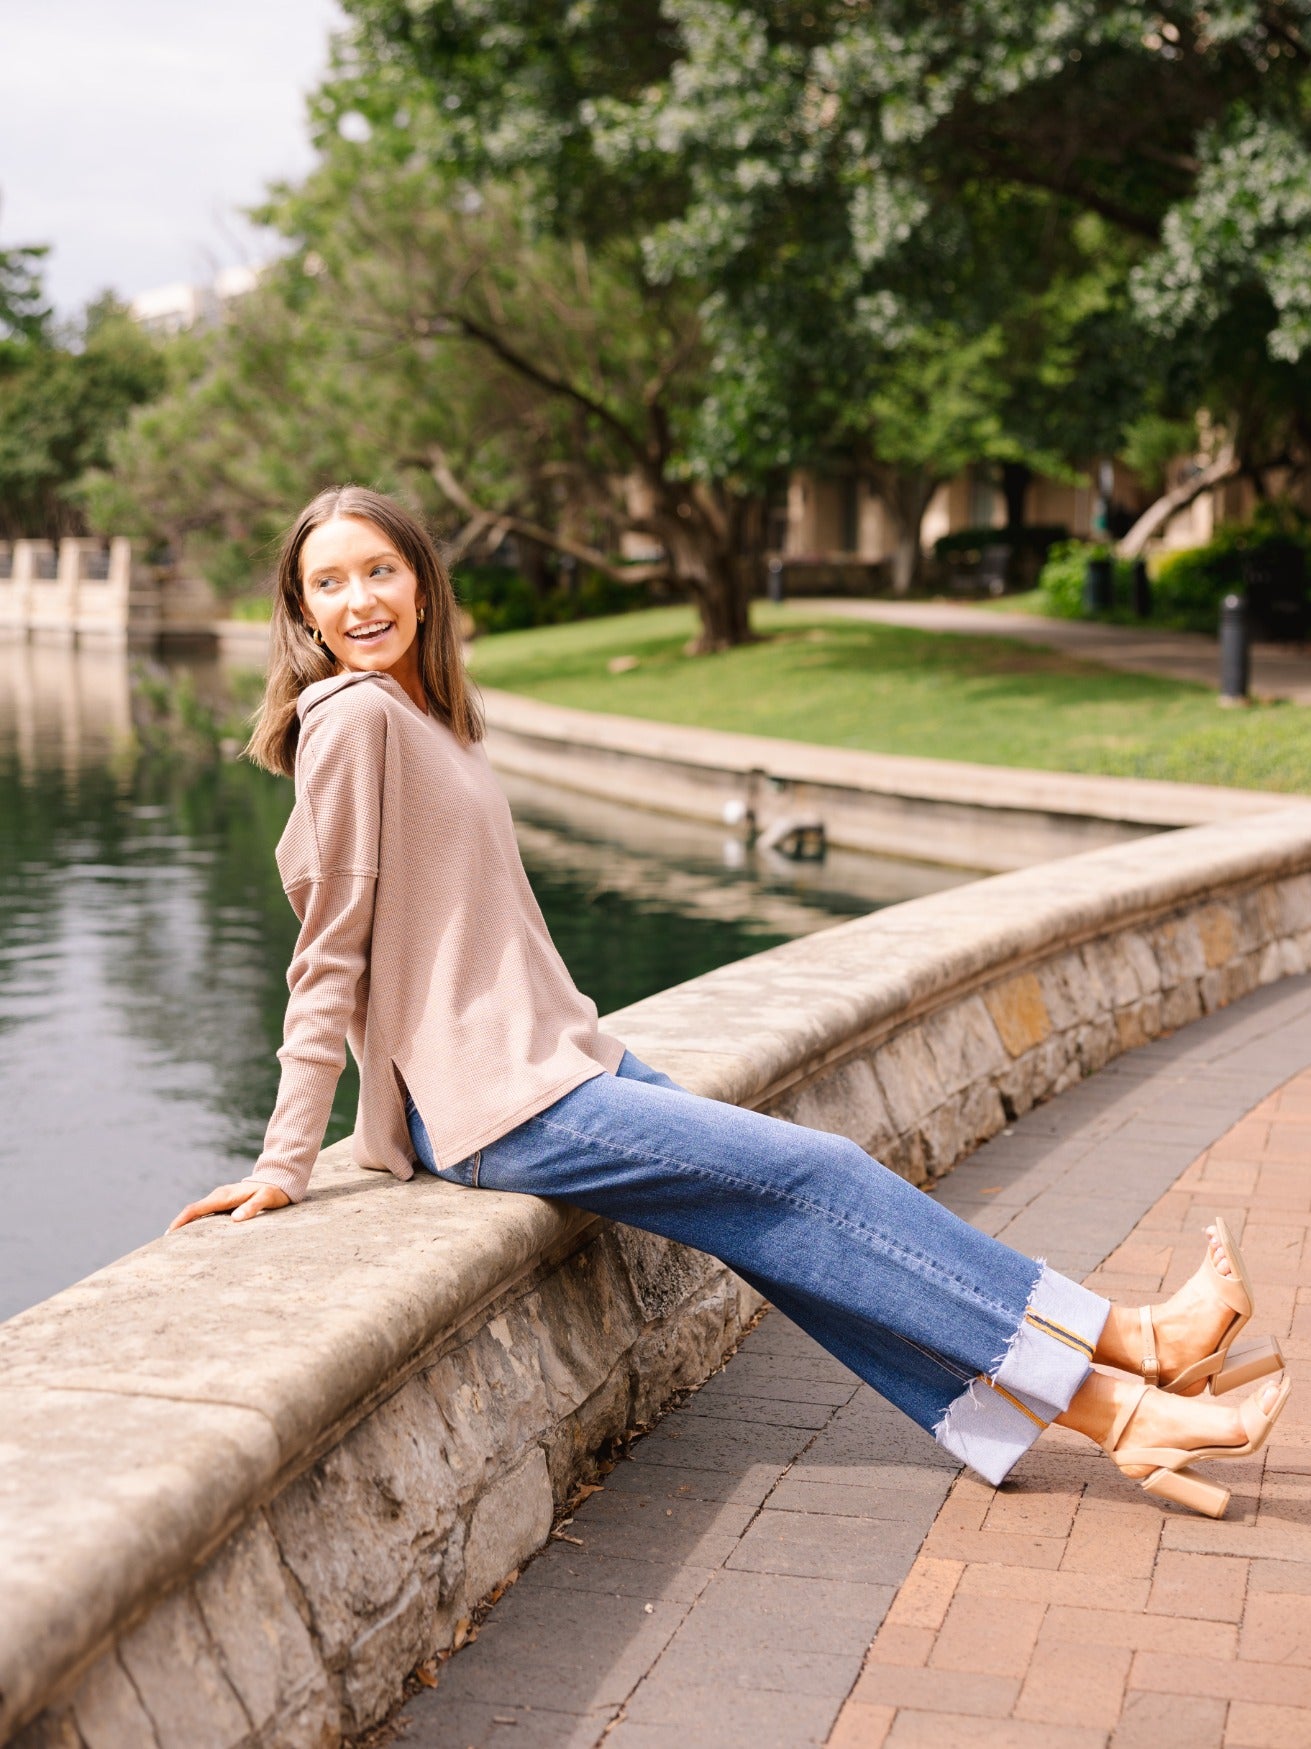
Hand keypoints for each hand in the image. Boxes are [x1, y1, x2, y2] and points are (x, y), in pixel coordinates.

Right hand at [167, 1180, 291, 1231]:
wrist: (278, 1180)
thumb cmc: (272, 1192)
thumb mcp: (266, 1199)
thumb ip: (252, 1208)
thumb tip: (235, 1220)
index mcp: (224, 1196)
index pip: (196, 1209)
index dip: (181, 1221)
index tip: (169, 1233)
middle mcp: (218, 1196)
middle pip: (193, 1211)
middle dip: (178, 1225)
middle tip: (166, 1244)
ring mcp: (220, 1199)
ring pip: (198, 1212)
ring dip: (186, 1225)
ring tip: (175, 1243)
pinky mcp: (224, 1203)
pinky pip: (206, 1213)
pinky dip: (196, 1223)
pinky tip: (193, 1235)